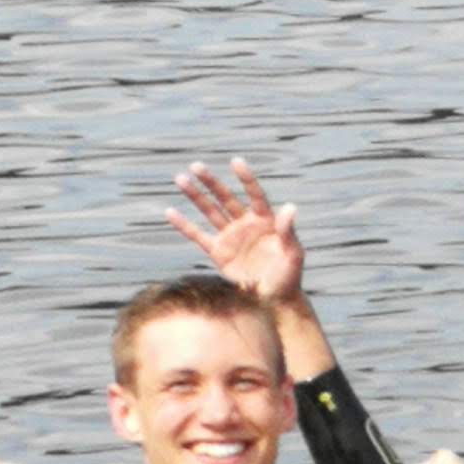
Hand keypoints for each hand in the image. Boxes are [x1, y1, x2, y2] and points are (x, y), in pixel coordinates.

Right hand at [165, 157, 305, 303]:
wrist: (274, 301)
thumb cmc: (289, 277)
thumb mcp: (294, 255)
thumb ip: (289, 232)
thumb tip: (290, 207)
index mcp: (266, 222)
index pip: (254, 195)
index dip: (246, 179)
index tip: (235, 162)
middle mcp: (246, 225)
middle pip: (226, 198)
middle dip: (212, 182)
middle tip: (196, 165)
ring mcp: (231, 237)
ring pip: (210, 211)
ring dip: (196, 196)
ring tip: (180, 178)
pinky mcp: (218, 252)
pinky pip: (198, 235)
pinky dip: (184, 225)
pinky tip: (170, 212)